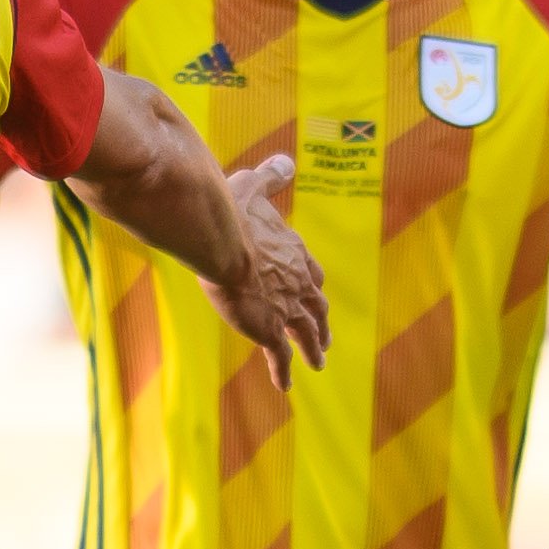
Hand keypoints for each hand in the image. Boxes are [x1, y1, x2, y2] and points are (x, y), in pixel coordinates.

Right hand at [208, 153, 329, 381]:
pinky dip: (283, 372)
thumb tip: (285, 161)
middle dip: (321, 323)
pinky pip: (280, 357)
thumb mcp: (254, 186)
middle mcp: (298, 282)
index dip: (313, 287)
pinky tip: (285, 386)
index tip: (315, 295)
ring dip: (313, 350)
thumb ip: (272, 176)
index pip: (311, 274)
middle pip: (317, 308)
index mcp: (294, 252)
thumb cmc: (233, 211)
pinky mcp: (270, 329)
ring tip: (318, 363)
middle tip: (325, 337)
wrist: (223, 241)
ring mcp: (286, 308)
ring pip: (307, 335)